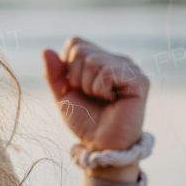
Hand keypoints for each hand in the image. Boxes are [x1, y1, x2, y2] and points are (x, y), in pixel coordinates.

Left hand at [43, 38, 148, 153]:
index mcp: (101, 58)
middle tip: (91, 96)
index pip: (75, 42)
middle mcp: (117, 59)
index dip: (67, 66)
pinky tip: (112, 100)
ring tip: (102, 99)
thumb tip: (46, 50)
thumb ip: (54, 73)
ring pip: (93, 60)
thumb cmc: (85, 119)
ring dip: (89, 86)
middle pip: (81, 50)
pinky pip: (108, 72)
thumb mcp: (62, 94)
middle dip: (76, 78)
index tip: (77, 87)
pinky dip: (101, 89)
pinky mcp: (139, 79)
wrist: (100, 143)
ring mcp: (130, 67)